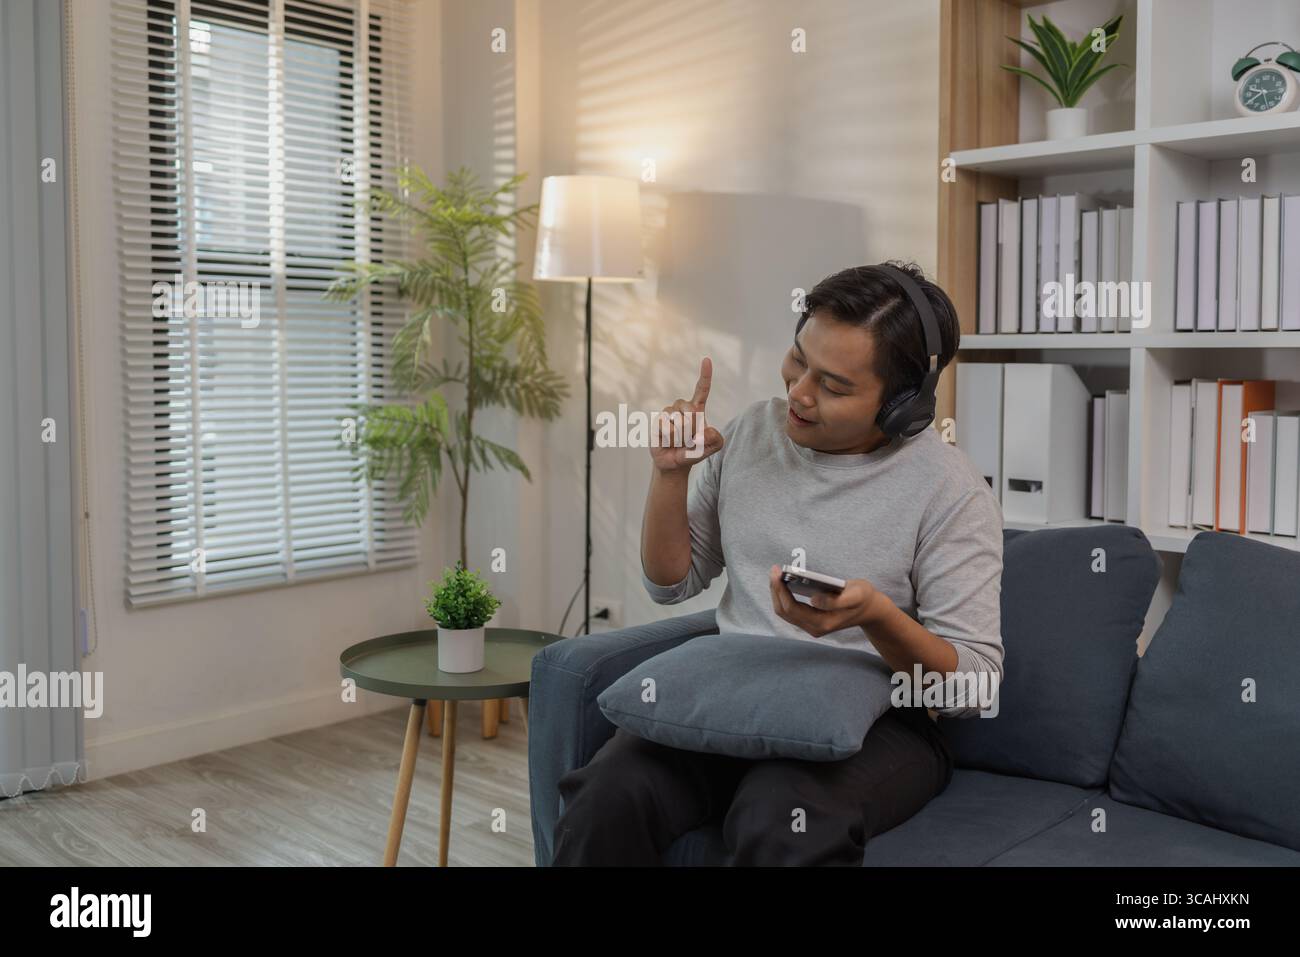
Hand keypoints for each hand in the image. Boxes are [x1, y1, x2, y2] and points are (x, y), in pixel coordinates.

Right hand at [650, 356, 724, 473]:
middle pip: (692, 412)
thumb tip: (706, 431)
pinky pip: (668, 429)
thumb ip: (716, 440)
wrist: (674, 462)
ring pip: (679, 423)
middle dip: (695, 430)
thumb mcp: (712, 447)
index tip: (706, 360)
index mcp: (697, 408)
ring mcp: (668, 413)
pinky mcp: (658, 421)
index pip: (702, 389)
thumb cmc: (694, 450)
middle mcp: (682, 407)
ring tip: (680, 441)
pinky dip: (671, 439)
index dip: (705, 375)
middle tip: (691, 439)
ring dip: (683, 437)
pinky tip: (668, 441)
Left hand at [767, 565, 887, 637]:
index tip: (777, 572)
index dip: (781, 590)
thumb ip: (837, 600)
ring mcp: (811, 626)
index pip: (792, 608)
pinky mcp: (811, 620)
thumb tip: (814, 600)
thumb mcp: (856, 595)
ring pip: (785, 612)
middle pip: (784, 611)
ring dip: (778, 593)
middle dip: (776, 590)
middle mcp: (814, 627)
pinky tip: (783, 581)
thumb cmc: (862, 598)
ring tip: (776, 574)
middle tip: (774, 570)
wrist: (870, 610)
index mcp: (823, 622)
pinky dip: (784, 596)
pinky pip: (790, 610)